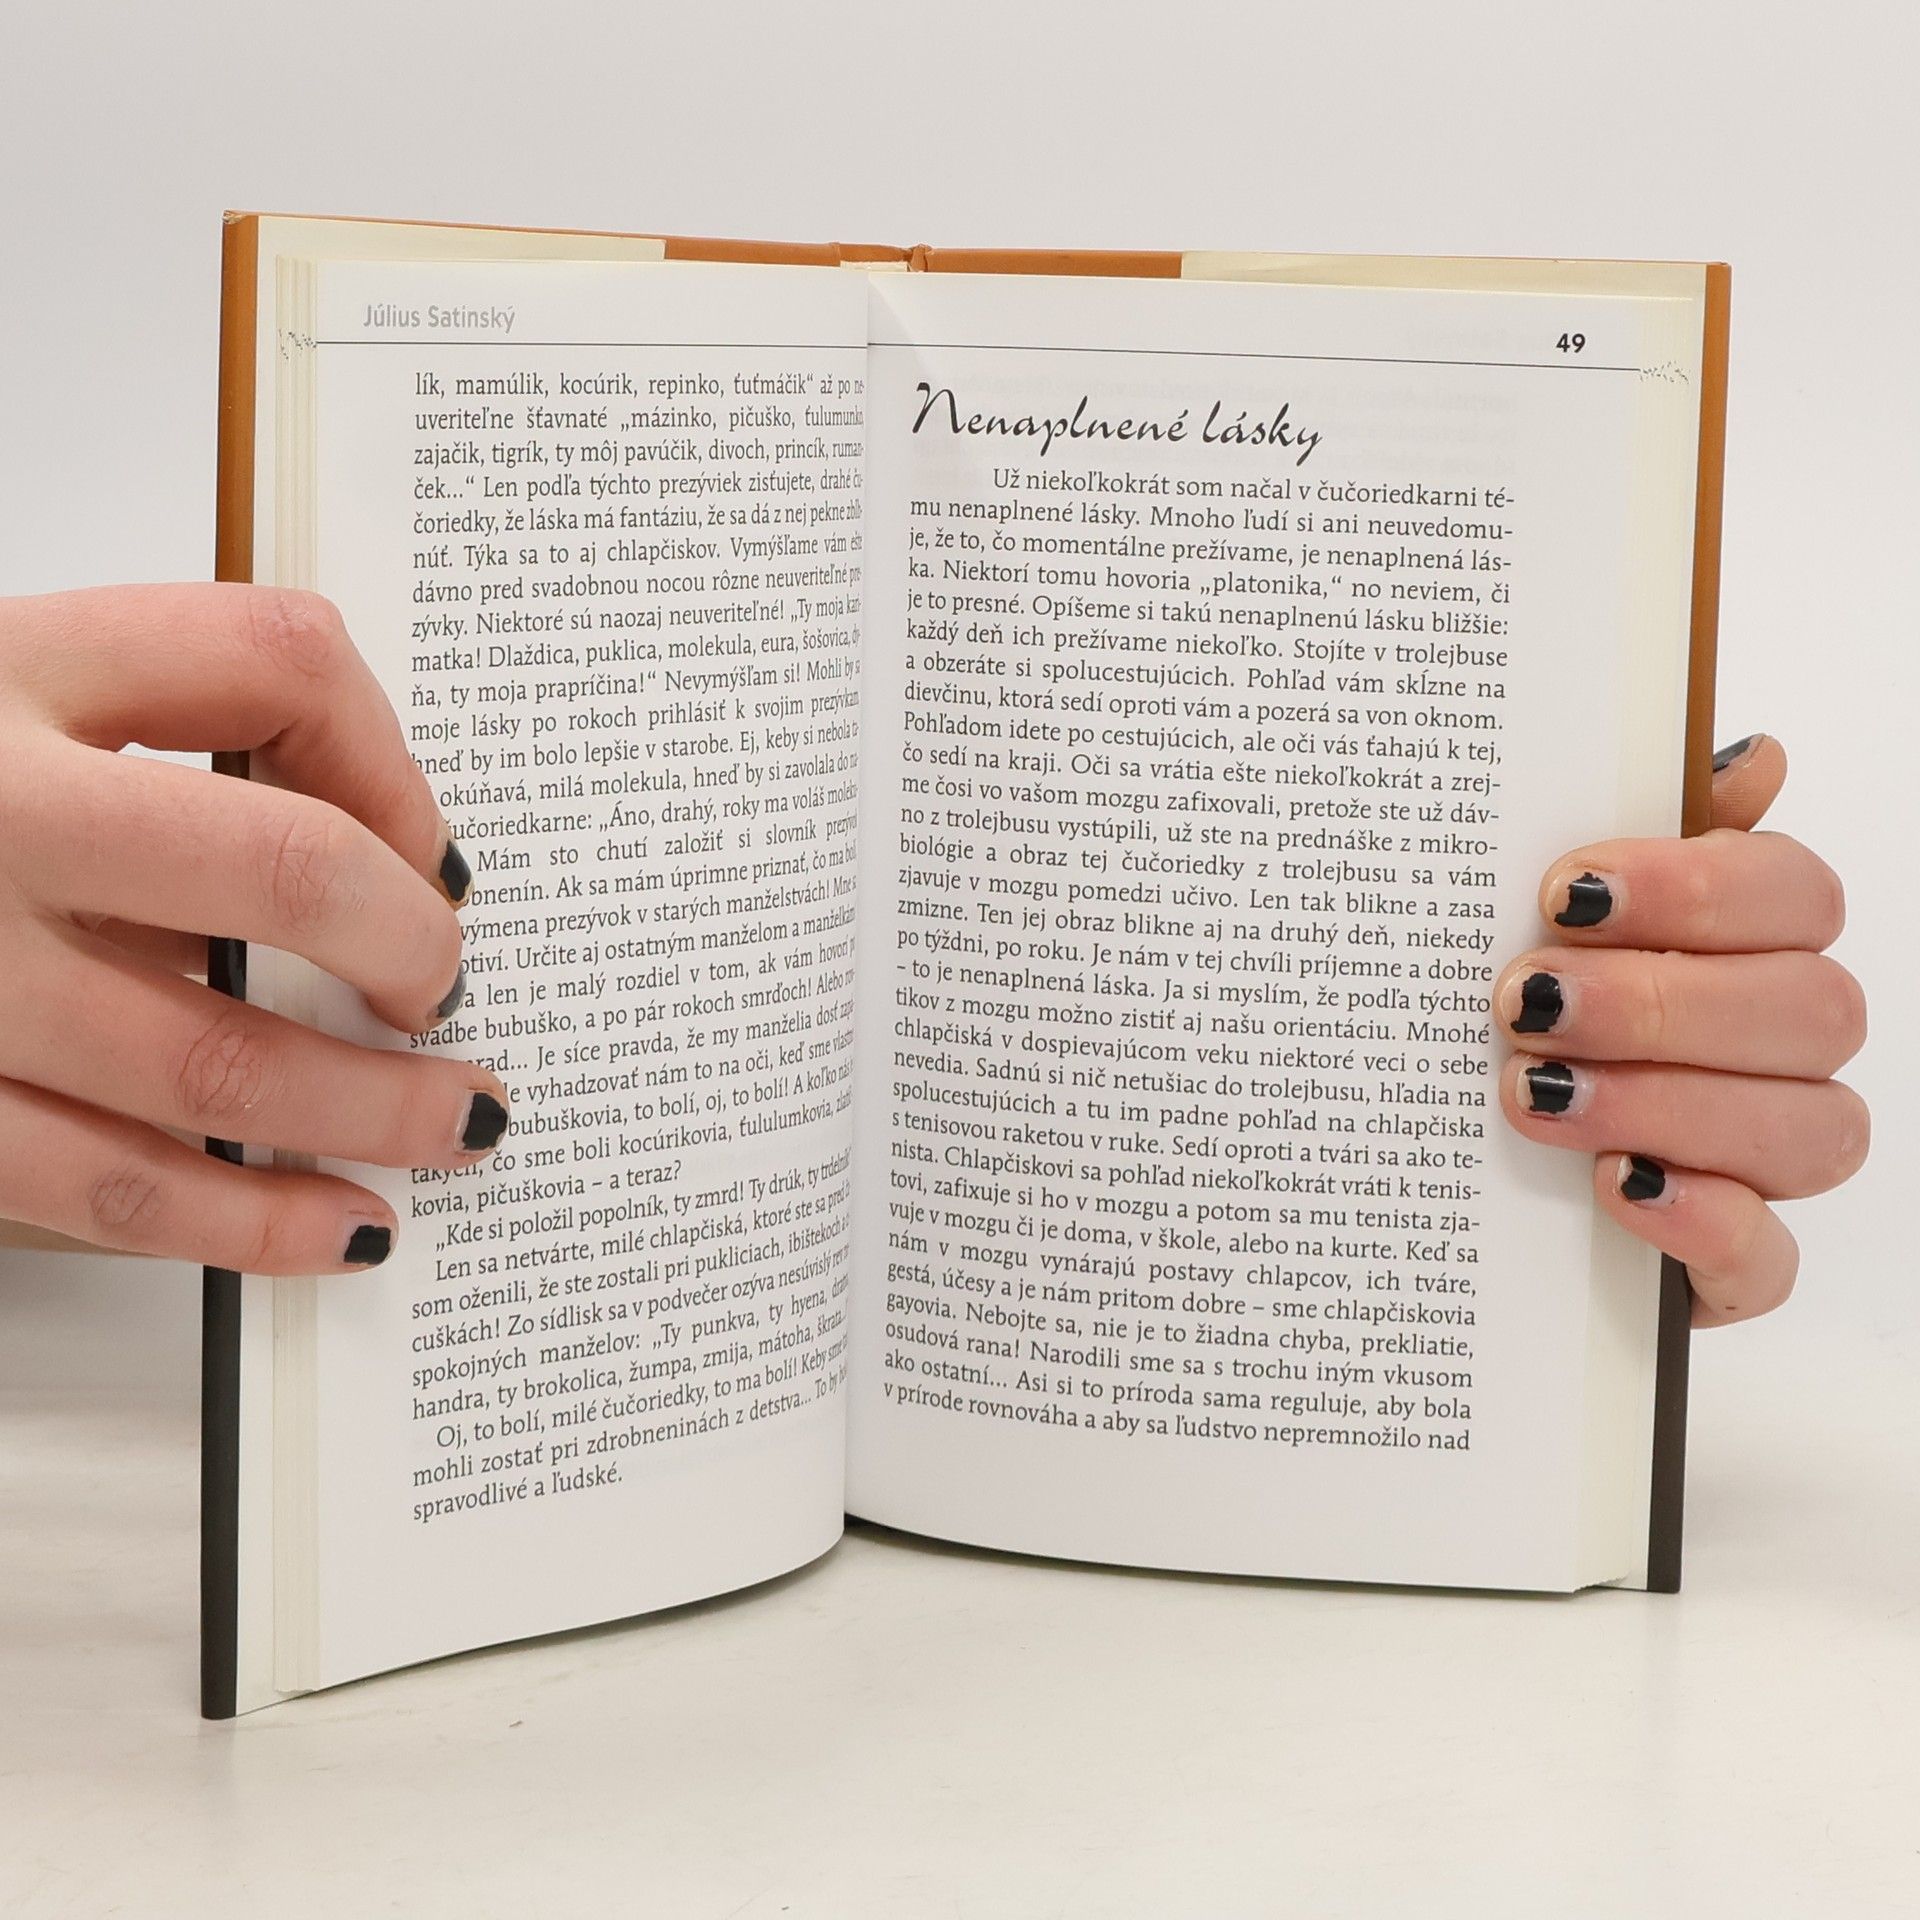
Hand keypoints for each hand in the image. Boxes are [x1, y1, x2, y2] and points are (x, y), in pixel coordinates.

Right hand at [0, 585, 510, 1273]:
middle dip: (409, 947)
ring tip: (454, 1130)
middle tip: (448, 996)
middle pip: (278, 862)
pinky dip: (242, 1225)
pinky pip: (98, 1189)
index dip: (396, 759)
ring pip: (209, 1061)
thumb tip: (386, 851)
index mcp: (1, 676)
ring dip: (368, 1112)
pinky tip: (330, 1232)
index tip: (429, 853)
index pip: (273, 659)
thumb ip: (156, 732)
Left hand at [1495, 735, 1866, 1325]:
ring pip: (1812, 1130)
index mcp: (1748, 946)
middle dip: (1662, 1000)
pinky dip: (1701, 1222)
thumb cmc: (1506, 1013)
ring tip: (1533, 1091)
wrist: (1439, 1168)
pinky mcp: (1725, 1268)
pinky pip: (1768, 1261)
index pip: (1798, 894)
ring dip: (1668, 1102)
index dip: (1698, 886)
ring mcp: (1764, 1164)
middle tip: (1526, 999)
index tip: (1563, 891)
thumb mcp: (1533, 918)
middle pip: (1814, 1011)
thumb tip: (1753, 757)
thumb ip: (1635, 836)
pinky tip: (1618, 1185)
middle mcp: (1779, 1051)